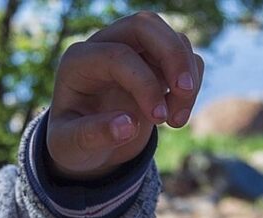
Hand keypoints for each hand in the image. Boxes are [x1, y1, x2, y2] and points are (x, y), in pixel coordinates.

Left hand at [47, 11, 204, 179]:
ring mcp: (132, 50)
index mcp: (78, 61)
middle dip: (172, 55)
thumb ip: (91, 136)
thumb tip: (128, 125)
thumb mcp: (70, 147)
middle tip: (184, 91)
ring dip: (187, 76)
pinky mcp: (154, 63)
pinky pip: (185, 57)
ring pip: (172, 39)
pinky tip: (176, 118)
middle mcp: (104, 46)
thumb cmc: (72, 143)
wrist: (85, 146)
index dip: (143, 83)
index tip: (158, 118)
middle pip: (145, 25)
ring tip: (176, 121)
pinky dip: (192, 83)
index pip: (118, 55)